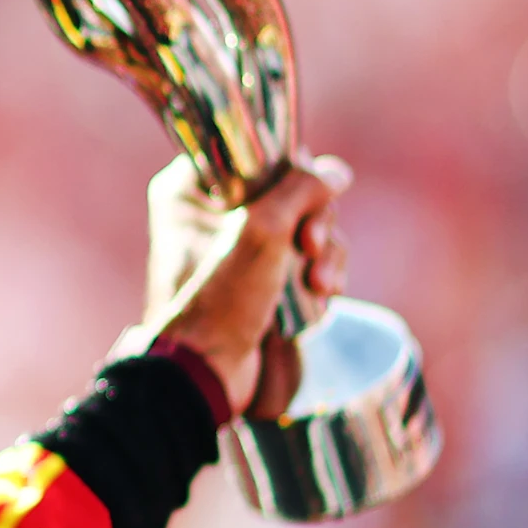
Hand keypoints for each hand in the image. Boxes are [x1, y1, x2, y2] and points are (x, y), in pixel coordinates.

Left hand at [143, 153, 350, 417]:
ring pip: (307, 228)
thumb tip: (336, 174)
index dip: (293, 175)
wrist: (208, 375)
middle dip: (315, 222)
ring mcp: (241, 249)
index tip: (304, 203)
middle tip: (309, 249)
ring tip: (317, 285)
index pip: (259, 152)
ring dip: (324, 255)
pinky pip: (307, 262)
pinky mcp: (263, 281)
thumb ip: (302, 189)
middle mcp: (213, 213)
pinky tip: (317, 298)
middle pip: (292, 190)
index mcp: (191, 188)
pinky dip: (319, 278)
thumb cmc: (219, 302)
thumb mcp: (263, 231)